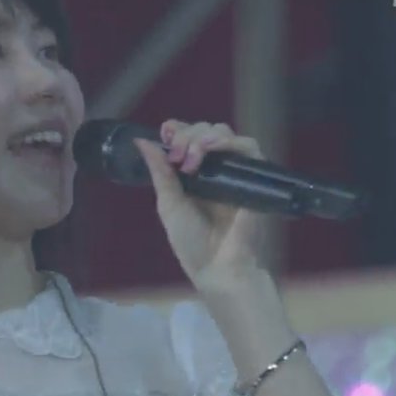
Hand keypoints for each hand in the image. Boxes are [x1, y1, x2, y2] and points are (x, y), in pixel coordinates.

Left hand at [134, 120, 270, 293]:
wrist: (218, 265)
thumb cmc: (191, 241)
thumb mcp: (169, 204)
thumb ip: (159, 173)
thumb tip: (141, 141)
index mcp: (191, 173)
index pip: (187, 136)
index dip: (177, 129)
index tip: (165, 134)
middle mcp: (213, 167)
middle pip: (204, 130)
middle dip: (187, 135)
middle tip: (178, 158)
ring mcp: (234, 170)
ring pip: (224, 133)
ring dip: (204, 136)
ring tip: (192, 156)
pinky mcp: (255, 175)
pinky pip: (248, 146)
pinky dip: (229, 141)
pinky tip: (212, 149)